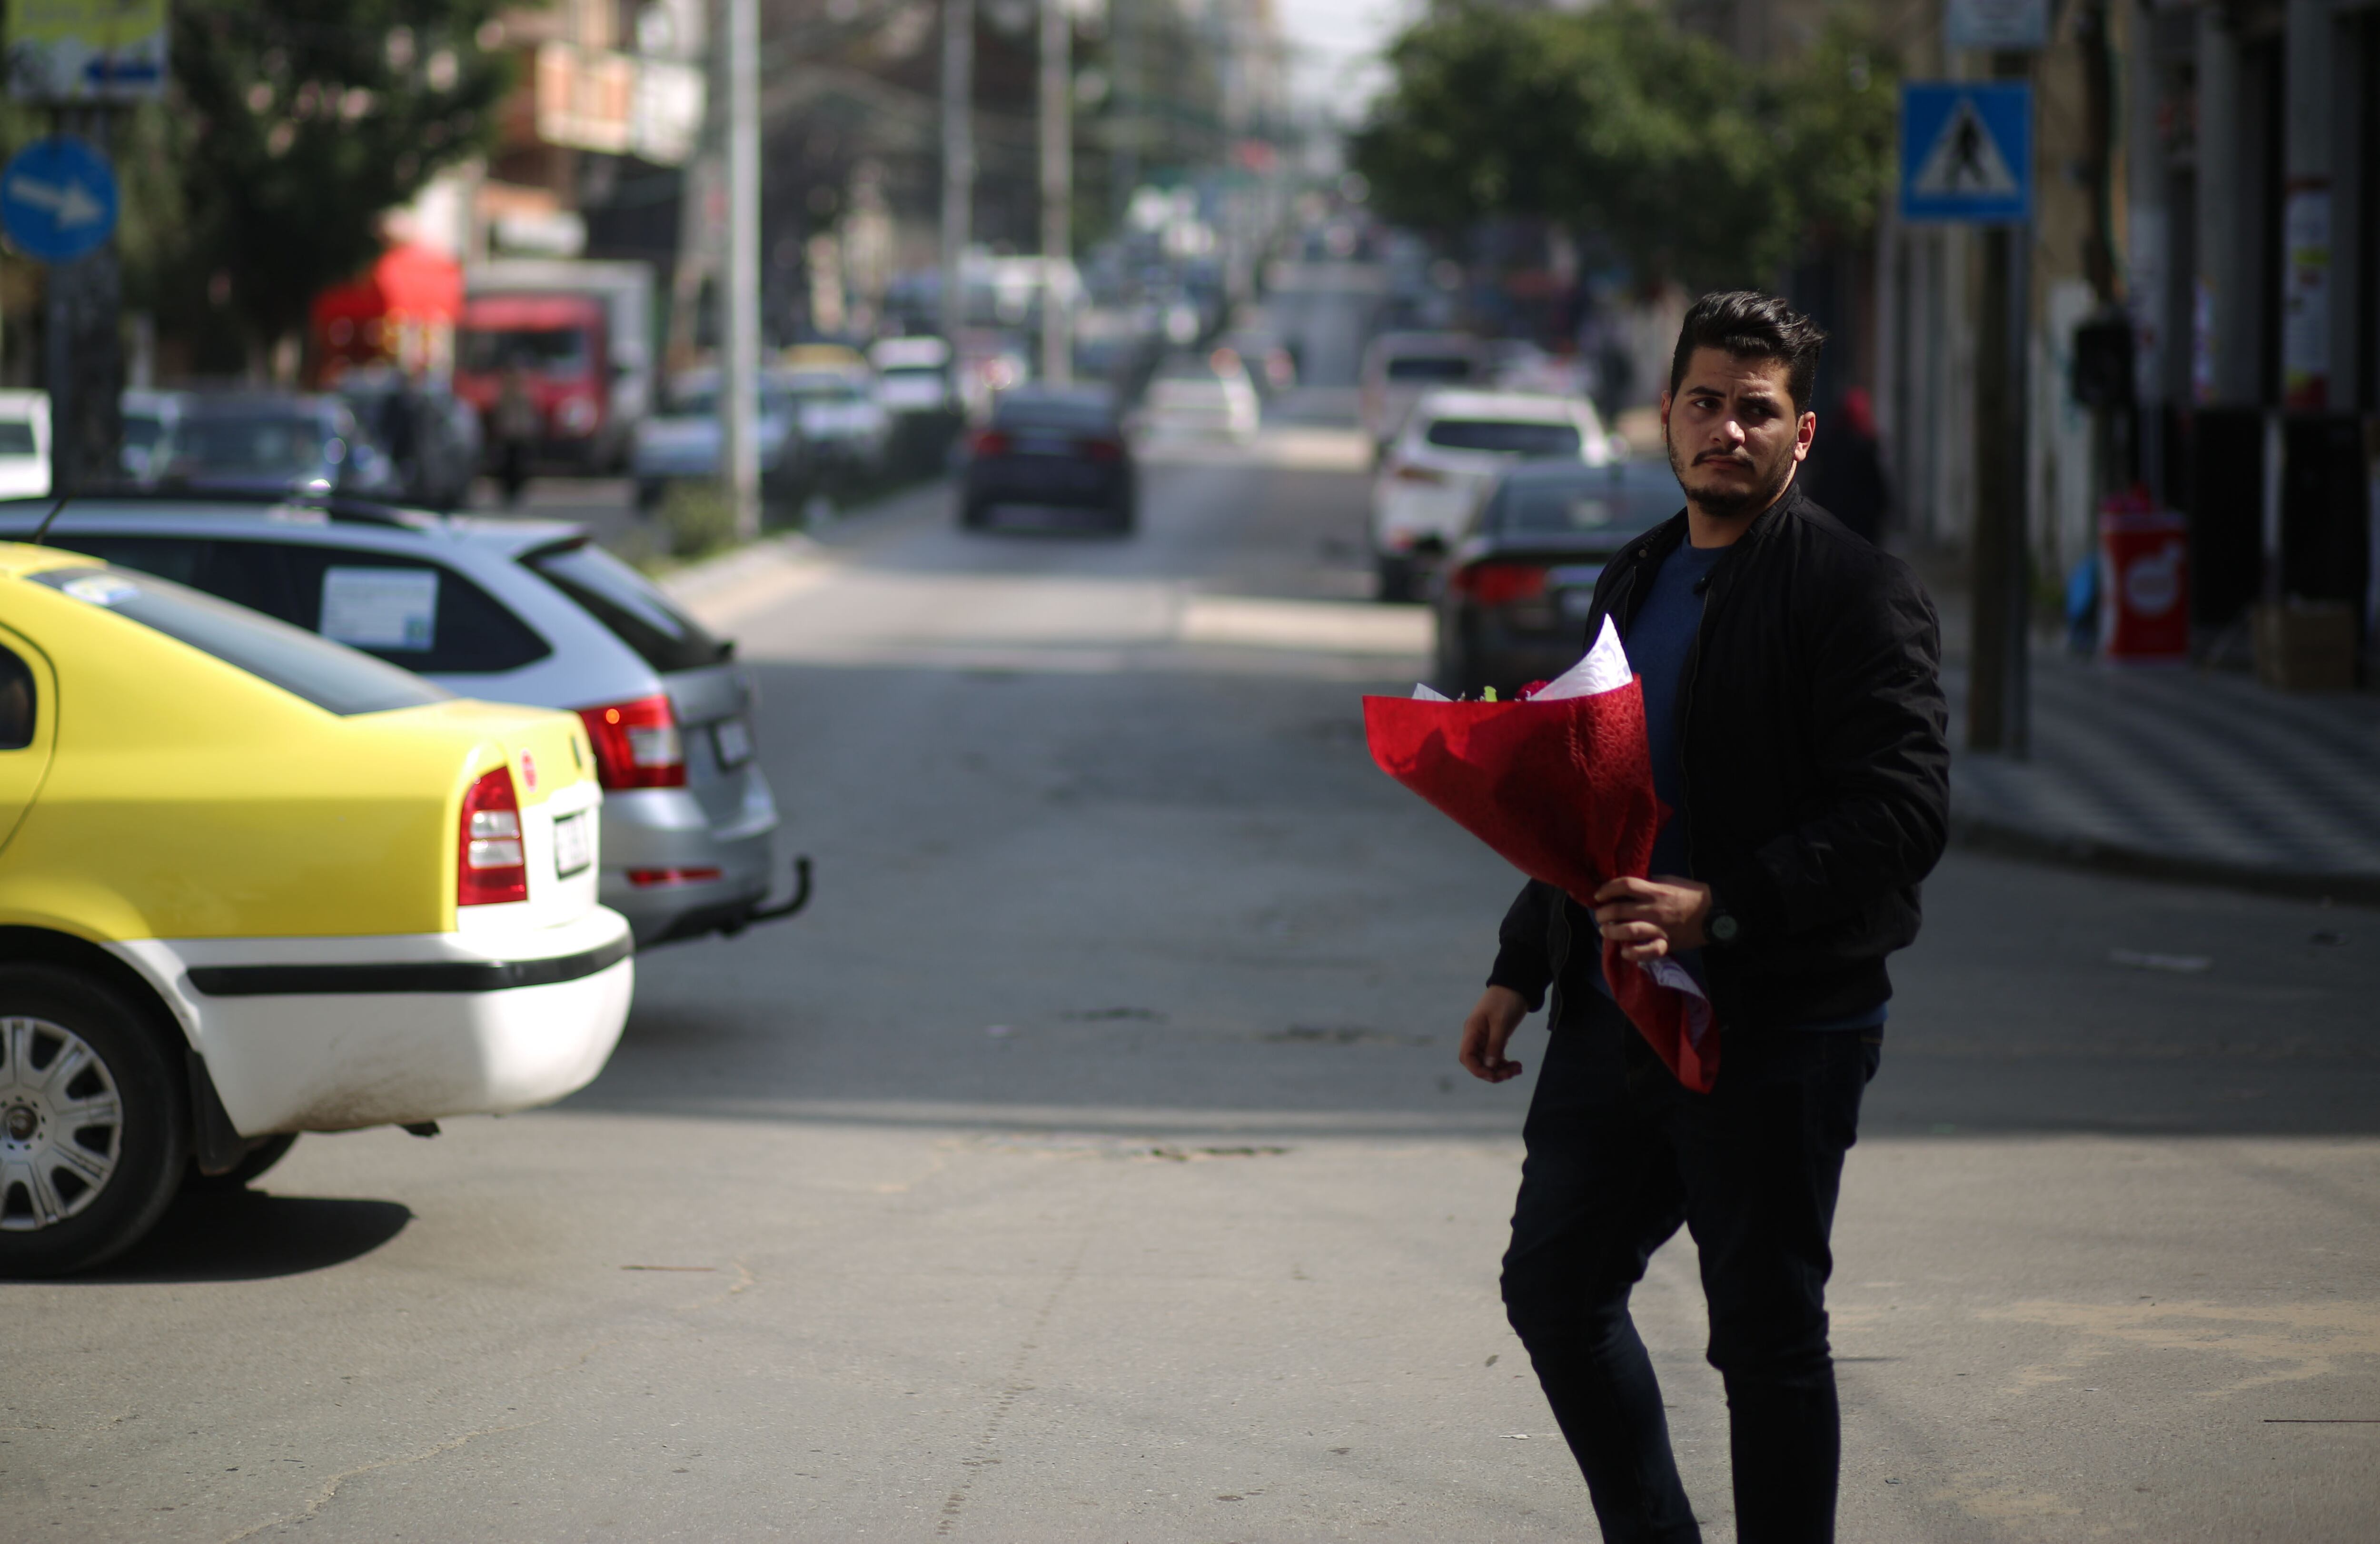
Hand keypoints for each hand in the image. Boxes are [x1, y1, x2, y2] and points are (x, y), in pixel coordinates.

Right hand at [1458, 986, 1529, 1082]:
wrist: (1515, 986)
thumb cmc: (1506, 1000)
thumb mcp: (1501, 1023)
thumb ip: (1495, 1045)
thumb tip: (1489, 1066)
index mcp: (1472, 1031)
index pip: (1467, 1057)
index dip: (1478, 1070)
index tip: (1495, 1075)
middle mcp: (1475, 1036)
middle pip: (1477, 1062)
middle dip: (1493, 1072)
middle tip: (1513, 1073)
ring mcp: (1484, 1038)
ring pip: (1487, 1062)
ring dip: (1501, 1069)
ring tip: (1518, 1069)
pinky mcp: (1494, 1038)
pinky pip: (1495, 1057)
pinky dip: (1504, 1063)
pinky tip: (1516, 1065)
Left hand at [1592, 875, 1712, 962]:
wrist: (1714, 912)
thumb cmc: (1690, 894)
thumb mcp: (1668, 881)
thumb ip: (1649, 884)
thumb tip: (1628, 887)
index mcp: (1655, 890)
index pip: (1625, 885)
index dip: (1607, 889)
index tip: (1599, 895)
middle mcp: (1654, 909)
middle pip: (1619, 910)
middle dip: (1603, 913)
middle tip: (1600, 916)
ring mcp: (1660, 927)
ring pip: (1628, 930)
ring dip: (1612, 932)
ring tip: (1606, 931)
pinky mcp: (1667, 943)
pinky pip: (1648, 952)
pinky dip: (1634, 954)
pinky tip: (1625, 951)